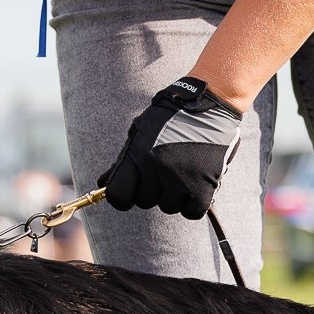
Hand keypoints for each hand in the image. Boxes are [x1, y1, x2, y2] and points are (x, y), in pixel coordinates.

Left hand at [99, 78, 243, 220]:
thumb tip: (102, 184)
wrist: (211, 102)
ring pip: (169, 207)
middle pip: (145, 201)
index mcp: (138, 153)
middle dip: (153, 191)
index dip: (123, 199)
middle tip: (166, 173)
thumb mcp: (142, 131)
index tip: (131, 195)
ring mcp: (181, 177)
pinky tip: (196, 186)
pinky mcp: (204, 184)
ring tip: (183, 174)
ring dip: (174, 196)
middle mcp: (157, 167)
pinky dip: (193, 203)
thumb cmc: (173, 116)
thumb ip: (123, 160)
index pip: (118, 195)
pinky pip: (192, 212)